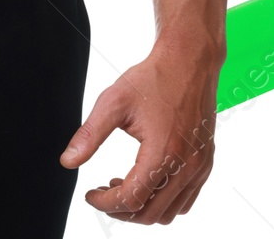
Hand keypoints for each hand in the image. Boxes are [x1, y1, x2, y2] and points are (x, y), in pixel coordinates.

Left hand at [60, 41, 219, 224]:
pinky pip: (186, 200)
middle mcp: (187, 164)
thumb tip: (68, 162)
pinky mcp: (205, 161)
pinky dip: (164, 201)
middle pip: (150, 214)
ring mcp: (200, 165)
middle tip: (103, 193)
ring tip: (123, 185)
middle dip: (121, 210)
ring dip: (143, 208)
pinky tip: (146, 180)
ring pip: (169, 213)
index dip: (105, 203)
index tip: (90, 193)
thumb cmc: (154, 77)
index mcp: (164, 152)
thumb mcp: (114, 102)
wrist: (189, 60)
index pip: (131, 200)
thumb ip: (89, 135)